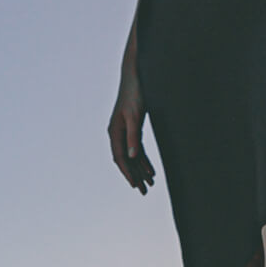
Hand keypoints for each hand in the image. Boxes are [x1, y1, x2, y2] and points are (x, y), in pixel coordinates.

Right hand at [108, 48, 155, 192]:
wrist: (136, 74)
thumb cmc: (135, 93)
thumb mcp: (135, 116)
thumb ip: (133, 136)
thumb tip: (131, 156)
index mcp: (115, 131)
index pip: (120, 157)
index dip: (128, 172)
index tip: (135, 185)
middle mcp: (118, 133)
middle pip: (126, 160)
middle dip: (135, 176)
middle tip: (144, 192)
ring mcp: (125, 130)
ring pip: (132, 156)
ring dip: (141, 170)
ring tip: (150, 184)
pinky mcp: (134, 127)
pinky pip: (138, 148)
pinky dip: (144, 159)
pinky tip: (151, 169)